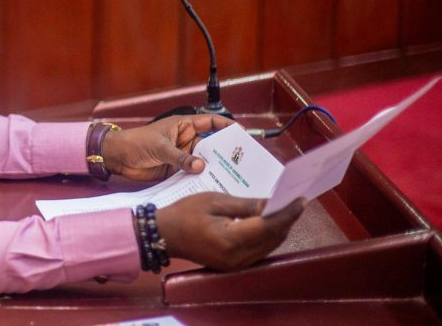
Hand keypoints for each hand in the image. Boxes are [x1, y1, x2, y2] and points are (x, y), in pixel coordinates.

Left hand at [102, 114, 233, 180]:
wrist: (117, 157)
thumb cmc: (135, 142)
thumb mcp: (159, 147)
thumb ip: (180, 157)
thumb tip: (201, 166)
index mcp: (183, 126)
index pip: (210, 123)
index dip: (227, 127)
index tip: (243, 135)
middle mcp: (186, 140)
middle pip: (212, 144)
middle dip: (226, 151)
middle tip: (243, 162)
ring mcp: (182, 155)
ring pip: (204, 161)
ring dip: (215, 168)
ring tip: (234, 177)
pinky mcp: (177, 170)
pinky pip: (193, 174)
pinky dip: (202, 179)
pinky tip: (214, 186)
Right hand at [155, 193, 303, 270]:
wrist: (164, 234)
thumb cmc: (185, 212)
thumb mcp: (214, 201)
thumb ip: (245, 205)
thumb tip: (271, 204)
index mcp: (230, 239)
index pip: (268, 226)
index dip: (287, 213)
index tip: (300, 199)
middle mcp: (237, 257)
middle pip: (273, 238)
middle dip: (287, 220)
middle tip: (296, 201)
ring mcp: (236, 265)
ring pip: (269, 246)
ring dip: (279, 229)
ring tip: (287, 210)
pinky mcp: (234, 266)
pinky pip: (260, 251)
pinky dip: (268, 237)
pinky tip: (270, 223)